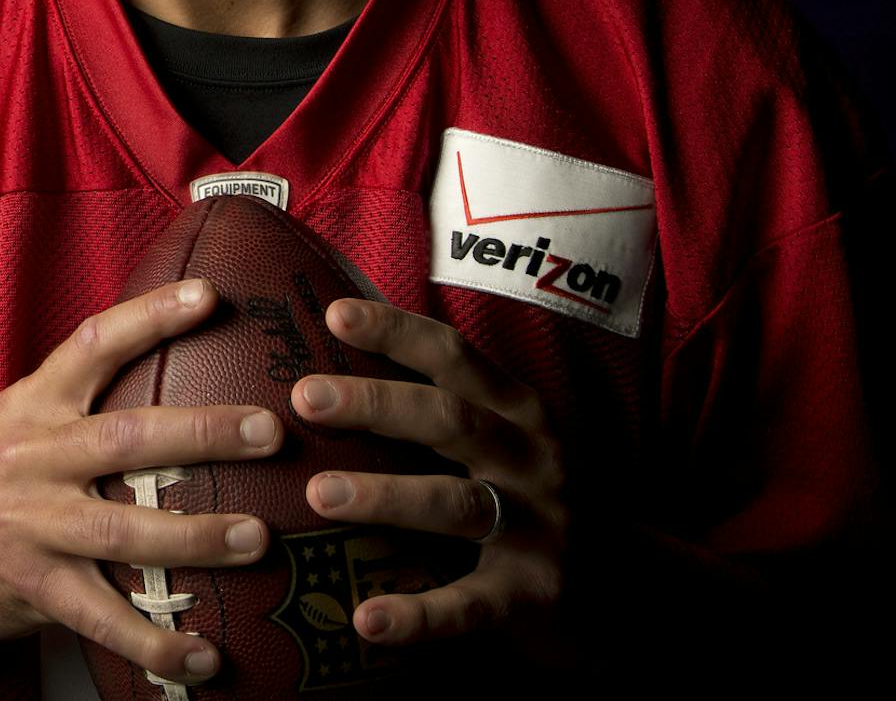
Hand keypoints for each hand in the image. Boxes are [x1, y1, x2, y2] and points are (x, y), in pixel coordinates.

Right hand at [0, 278, 284, 682]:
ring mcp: (31, 526)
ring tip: (256, 537)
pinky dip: (157, 642)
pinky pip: (104, 619)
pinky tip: (206, 656)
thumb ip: (80, 399)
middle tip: (268, 430)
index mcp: (32, 406)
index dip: (149, 317)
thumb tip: (176, 360)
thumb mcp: (20, 421)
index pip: (92, 345)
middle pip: (125, 438)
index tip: (209, 295)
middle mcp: (30, 458)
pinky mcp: (36, 588)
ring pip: (123, 529)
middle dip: (203, 432)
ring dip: (196, 536)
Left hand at [289, 298, 570, 656]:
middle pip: (450, 420)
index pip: (454, 357)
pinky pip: (471, 605)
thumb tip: (328, 364)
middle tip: (305, 397)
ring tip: (319, 494)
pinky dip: (420, 616)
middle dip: (376, 404)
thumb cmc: (527, 495)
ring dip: (386, 496)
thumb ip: (436, 402)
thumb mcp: (500, 437)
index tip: (335, 313)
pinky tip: (366, 620)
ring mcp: (540, 529)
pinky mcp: (535, 597)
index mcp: (517, 411)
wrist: (628, 588)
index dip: (397, 332)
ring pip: (457, 505)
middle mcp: (533, 461)